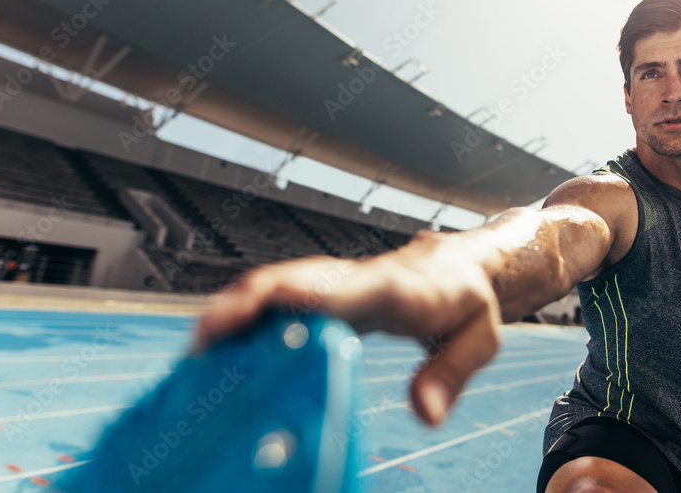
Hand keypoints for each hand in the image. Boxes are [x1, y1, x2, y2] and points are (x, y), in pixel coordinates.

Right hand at [193, 240, 501, 425]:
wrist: (455, 265)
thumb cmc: (465, 301)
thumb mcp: (480, 337)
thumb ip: (452, 372)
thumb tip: (426, 414)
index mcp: (401, 287)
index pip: (354, 288)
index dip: (313, 292)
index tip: (274, 299)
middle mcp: (360, 278)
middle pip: (300, 280)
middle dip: (253, 301)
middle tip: (211, 331)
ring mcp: (337, 282)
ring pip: (280, 283)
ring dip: (239, 306)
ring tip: (200, 343)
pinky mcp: (323, 290)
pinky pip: (280, 296)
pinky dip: (247, 313)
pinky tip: (219, 342)